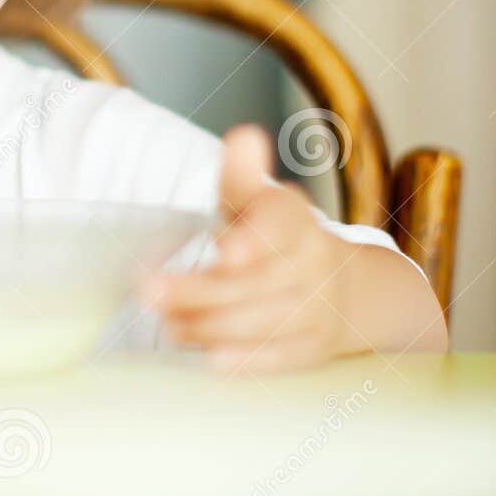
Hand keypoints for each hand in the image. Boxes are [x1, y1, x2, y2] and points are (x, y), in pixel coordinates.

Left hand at [140, 124, 359, 372]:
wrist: (348, 288)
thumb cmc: (278, 237)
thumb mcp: (260, 200)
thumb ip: (242, 174)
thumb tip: (243, 136)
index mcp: (294, 219)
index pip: (279, 226)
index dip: (253, 239)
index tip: (223, 250)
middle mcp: (312, 262)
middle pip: (254, 281)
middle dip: (198, 290)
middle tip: (148, 291)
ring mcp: (318, 308)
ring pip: (261, 321)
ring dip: (208, 324)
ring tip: (167, 322)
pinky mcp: (314, 348)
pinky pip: (278, 357)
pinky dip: (243, 359)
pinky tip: (208, 357)